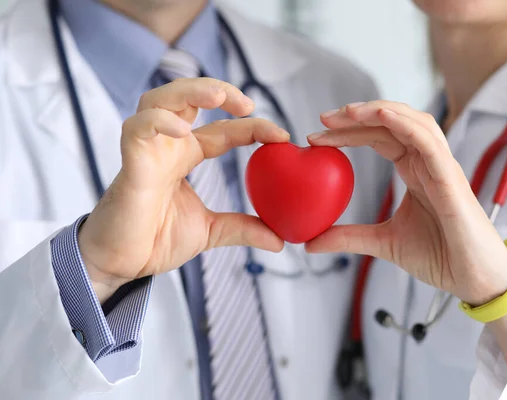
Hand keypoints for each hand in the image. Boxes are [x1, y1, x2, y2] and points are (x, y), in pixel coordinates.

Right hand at [78, 78, 288, 302]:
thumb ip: (243, 229)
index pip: (224, 130)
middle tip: (248, 103)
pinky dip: (158, 121)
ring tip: (218, 96)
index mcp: (187, 156)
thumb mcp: (211, 232)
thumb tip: (279, 240)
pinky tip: (182, 129)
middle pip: (188, 98)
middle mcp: (168, 146)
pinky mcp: (130, 163)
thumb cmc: (156, 241)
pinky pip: (137, 128)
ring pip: (160, 99)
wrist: (123, 265)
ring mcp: (148, 150)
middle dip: (219, 90)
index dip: (253, 127)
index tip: (282, 136)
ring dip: (190, 91)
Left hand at [307, 101, 506, 369]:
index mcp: (414, 171)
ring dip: (378, 111)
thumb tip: (310, 243)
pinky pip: (428, 142)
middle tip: (323, 117)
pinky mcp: (451, 178)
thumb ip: (349, 238)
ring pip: (412, 122)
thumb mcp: (383, 243)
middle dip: (357, 116)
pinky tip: (380, 115)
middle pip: (391, 123)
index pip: (378, 138)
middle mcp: (427, 162)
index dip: (348, 132)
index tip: (315, 137)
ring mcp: (441, 167)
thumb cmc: (440, 257)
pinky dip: (405, 124)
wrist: (474, 280)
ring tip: (346, 111)